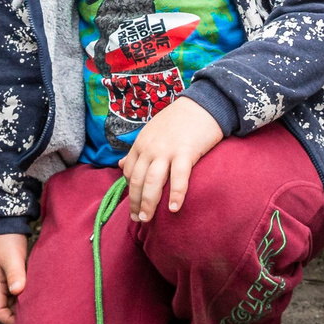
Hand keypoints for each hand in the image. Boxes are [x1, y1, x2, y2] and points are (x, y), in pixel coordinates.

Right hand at [0, 232, 29, 323]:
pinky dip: (25, 294)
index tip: (24, 320)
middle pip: (5, 307)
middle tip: (35, 315)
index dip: (8, 319)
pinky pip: (17, 290)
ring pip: (12, 299)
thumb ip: (15, 274)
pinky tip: (36, 293)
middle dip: (17, 314)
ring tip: (38, 305)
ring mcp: (4, 279)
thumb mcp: (11, 258)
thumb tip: (17, 291)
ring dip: (22, 303)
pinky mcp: (12, 273)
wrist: (6, 222)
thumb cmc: (6, 240)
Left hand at [117, 96, 224, 222]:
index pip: (128, 172)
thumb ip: (137, 150)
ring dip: (148, 203)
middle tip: (138, 219)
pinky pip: (178, 178)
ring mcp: (166, 151)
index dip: (129, 192)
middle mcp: (150, 148)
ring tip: (148, 218)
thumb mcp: (151, 132)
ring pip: (152, 182)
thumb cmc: (178, 120)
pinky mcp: (185, 152)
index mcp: (141, 144)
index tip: (133, 206)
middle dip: (135, 203)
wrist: (203, 104)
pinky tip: (174, 208)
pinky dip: (176, 194)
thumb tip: (120, 165)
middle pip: (137, 180)